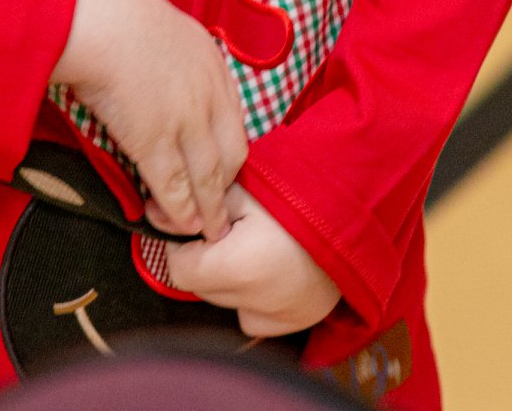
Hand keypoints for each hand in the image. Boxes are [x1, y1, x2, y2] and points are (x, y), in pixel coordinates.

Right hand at [50, 0, 247, 240]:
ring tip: (203, 229)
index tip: (218, 166)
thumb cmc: (111, 10)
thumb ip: (170, 51)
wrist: (96, 19)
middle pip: (232, 152)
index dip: (226, 148)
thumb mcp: (159, 21)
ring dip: (207, 209)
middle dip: (225, 184)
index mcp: (210, 60)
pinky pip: (175, 186)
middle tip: (214, 205)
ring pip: (208, 177)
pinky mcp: (156, 142)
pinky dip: (179, 210)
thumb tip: (155, 67)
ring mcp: (186, 120)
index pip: (234, 116)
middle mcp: (208, 93)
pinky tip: (176, 223)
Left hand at [163, 183, 340, 336]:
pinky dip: (253, 297)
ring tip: (256, 245)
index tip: (203, 223)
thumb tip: (154, 214)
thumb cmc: (299, 191)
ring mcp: (279, 318)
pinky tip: (270, 268)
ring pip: (226, 302)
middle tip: (233, 228)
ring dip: (229, 278)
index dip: (185, 242)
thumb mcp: (244, 188)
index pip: (180, 268)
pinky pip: (254, 316)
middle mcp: (258, 302)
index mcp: (240, 267)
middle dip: (207, 258)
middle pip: (202, 287)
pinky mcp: (294, 323)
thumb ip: (198, 205)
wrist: (357, 208)